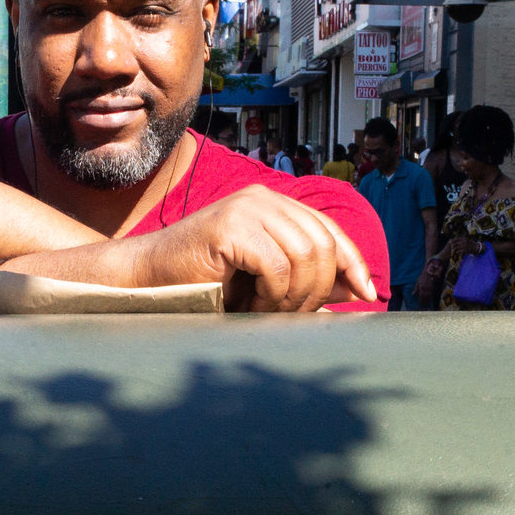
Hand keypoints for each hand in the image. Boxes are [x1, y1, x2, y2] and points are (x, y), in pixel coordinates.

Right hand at [109, 185, 376, 311]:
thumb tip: (356, 292)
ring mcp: (247, 208)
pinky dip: (274, 294)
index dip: (353, 263)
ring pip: (306, 255)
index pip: (330, 229)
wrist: (147, 278)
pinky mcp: (231, 226)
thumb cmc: (203, 283)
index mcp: (274, 205)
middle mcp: (264, 198)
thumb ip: (307, 279)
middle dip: (318, 290)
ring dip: (295, 296)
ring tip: (270, 312)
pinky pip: (278, 266)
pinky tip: (254, 305)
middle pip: (324, 244)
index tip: (366, 295)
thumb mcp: (266, 280)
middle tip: (292, 315)